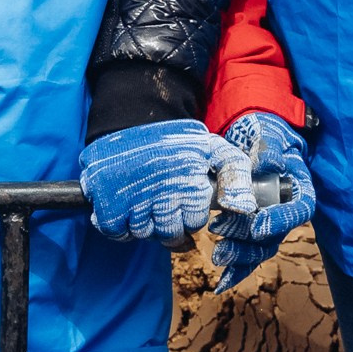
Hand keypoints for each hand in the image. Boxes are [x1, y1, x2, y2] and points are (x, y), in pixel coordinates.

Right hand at [79, 119, 254, 243]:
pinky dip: (121, 225)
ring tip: (146, 197)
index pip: (195, 221)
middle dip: (170, 221)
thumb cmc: (176, 140)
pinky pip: (119, 232)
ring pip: (145, 234)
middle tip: (164, 198)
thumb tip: (245, 210)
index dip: (191, 212)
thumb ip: (237, 176)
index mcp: (189, 178)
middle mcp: (162, 191)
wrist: (131, 117)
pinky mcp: (107, 202)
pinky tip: (127, 205)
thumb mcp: (214, 148)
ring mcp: (132, 198)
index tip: (184, 196)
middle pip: (170, 233)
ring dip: (146, 223)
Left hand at [211, 111, 313, 292]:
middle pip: (276, 236)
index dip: (280, 220)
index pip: (299, 210)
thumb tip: (268, 164)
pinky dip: (235, 271)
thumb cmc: (263, 137)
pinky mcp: (252, 234)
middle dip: (249, 240)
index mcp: (298, 189)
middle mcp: (286, 211)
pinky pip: (247, 258)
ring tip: (217, 255)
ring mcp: (270, 225)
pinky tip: (220, 284)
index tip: (257, 224)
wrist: (251, 142)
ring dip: (240, 257)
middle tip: (220, 230)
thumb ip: (268, 149)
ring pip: (261, 250)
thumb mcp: (268, 135)